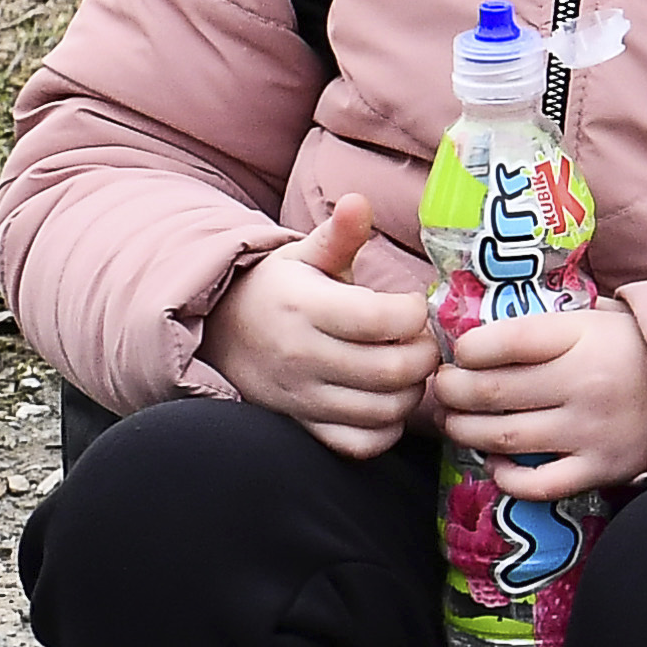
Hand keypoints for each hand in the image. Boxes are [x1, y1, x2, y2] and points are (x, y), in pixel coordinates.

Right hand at [200, 197, 435, 457]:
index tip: (414, 305)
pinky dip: (386, 430)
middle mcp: (302, 357)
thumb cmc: (277, 290)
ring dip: (412, 392)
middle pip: (392, 370)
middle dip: (425, 355)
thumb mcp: (303, 255)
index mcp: (305, 307)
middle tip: (424, 340)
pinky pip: (360, 445)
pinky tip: (388, 402)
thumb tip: (358, 202)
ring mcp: (302, 398)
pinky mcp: (304, 428)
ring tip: (409, 368)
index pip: (379, 319)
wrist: (222, 334)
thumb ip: (338, 234)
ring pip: (383, 411)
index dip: (413, 313)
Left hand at [434, 298, 646, 500]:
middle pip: (493, 390)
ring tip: (455, 422)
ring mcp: (590, 431)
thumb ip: (554, 320)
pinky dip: (507, 477)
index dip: (469, 347)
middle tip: (443, 387)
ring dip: (465, 430)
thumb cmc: (643, 347)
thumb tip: (491, 323)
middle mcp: (582, 385)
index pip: (508, 339)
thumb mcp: (605, 315)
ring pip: (504, 436)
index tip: (458, 351)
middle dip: (453, 390)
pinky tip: (495, 463)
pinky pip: (539, 483)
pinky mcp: (600, 468)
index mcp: (584, 337)